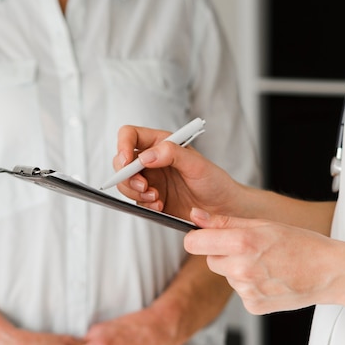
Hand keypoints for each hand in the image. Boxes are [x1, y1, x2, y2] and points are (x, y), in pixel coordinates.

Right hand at [113, 125, 239, 218]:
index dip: (123, 145)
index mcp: (162, 143)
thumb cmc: (214, 182)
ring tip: (156, 198)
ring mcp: (151, 179)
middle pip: (121, 161)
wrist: (222, 208)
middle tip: (143, 186)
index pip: (131, 135)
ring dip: (135, 192)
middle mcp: (152, 160)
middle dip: (127, 175)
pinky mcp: (151, 198)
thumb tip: (147, 156)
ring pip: (125, 183)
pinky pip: (136, 200)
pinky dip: (144, 204)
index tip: (127, 161)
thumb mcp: (197, 164)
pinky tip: (160, 205)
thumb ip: (172, 154)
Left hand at [183, 209, 339, 313]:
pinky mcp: (253, 306)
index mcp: (242, 243)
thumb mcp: (262, 224)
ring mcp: (246, 291)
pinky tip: (270, 279)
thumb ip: (224, 221)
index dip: (198, 238)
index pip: (193, 243)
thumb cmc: (301, 244)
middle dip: (224, 253)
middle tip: (251, 249)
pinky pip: (240, 292)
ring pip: (227, 276)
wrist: (328, 272)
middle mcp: (241, 269)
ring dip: (239, 270)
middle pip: (210, 260)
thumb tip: (196, 216)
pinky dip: (250, 286)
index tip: (205, 237)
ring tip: (267, 264)